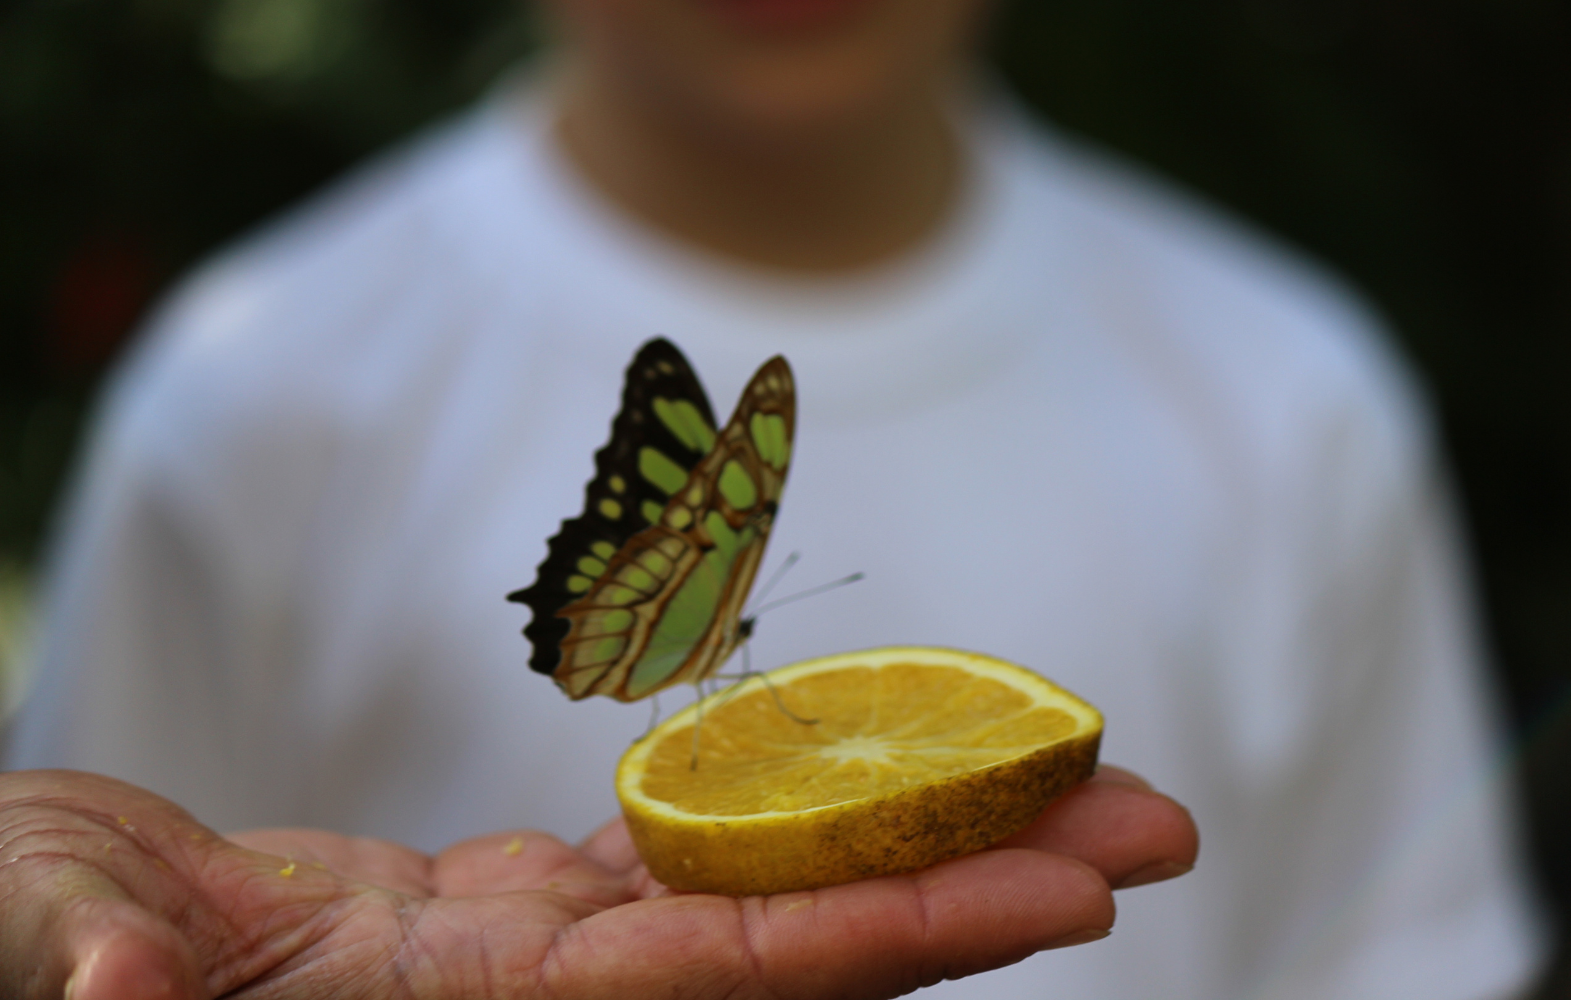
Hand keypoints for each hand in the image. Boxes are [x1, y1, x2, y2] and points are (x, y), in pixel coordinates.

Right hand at [0, 767, 1194, 998]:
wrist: (61, 926)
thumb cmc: (40, 938)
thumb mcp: (48, 947)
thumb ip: (90, 971)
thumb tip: (116, 984)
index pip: (732, 976)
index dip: (897, 931)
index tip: (1068, 891)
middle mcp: (548, 991)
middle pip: (807, 930)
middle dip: (980, 878)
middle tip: (1159, 820)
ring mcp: (548, 947)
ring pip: (774, 881)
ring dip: (916, 829)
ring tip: (1068, 770)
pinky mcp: (523, 908)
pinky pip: (695, 856)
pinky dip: (798, 814)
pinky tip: (887, 777)